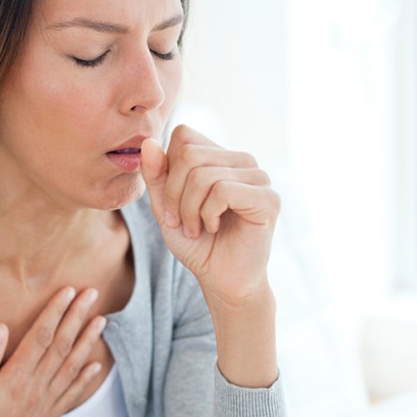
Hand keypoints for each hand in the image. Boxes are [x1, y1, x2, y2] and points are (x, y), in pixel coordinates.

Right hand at [0, 288, 105, 416]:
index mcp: (14, 380)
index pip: (41, 337)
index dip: (56, 311)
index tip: (68, 291)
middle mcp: (35, 390)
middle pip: (61, 346)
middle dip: (77, 317)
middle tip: (92, 295)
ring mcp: (44, 406)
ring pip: (71, 367)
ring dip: (87, 342)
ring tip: (101, 321)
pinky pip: (71, 395)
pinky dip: (85, 378)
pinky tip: (95, 366)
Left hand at [141, 125, 280, 302]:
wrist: (222, 280)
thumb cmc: (197, 244)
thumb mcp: (165, 207)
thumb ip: (156, 175)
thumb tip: (148, 142)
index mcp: (221, 156)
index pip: (184, 136)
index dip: (167, 170)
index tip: (170, 204)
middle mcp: (243, 161)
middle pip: (189, 154)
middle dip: (174, 193)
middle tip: (179, 221)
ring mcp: (259, 178)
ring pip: (204, 174)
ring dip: (189, 209)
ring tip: (195, 229)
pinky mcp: (268, 199)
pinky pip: (223, 190)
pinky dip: (207, 214)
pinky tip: (214, 228)